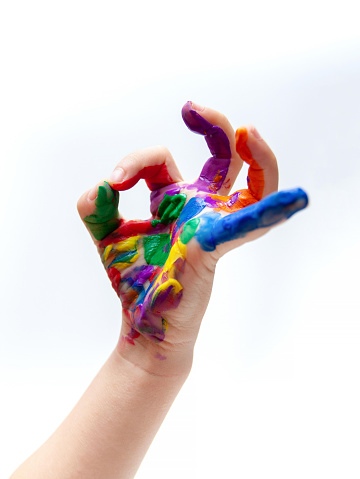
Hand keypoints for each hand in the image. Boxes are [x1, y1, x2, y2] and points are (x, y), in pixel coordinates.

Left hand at [77, 102, 307, 372]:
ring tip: (247, 132)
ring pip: (252, 185)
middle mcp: (198, 207)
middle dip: (215, 127)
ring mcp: (213, 225)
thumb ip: (95, 207)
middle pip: (224, 158)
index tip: (114, 181)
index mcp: (173, 199)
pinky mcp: (216, 247)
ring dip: (259, 158)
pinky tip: (295, 200)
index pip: (161, 159)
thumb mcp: (107, 235)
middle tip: (191, 109)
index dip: (136, 161)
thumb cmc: (134, 279)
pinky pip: (248, 225)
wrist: (145, 322)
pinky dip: (270, 212)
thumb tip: (103, 185)